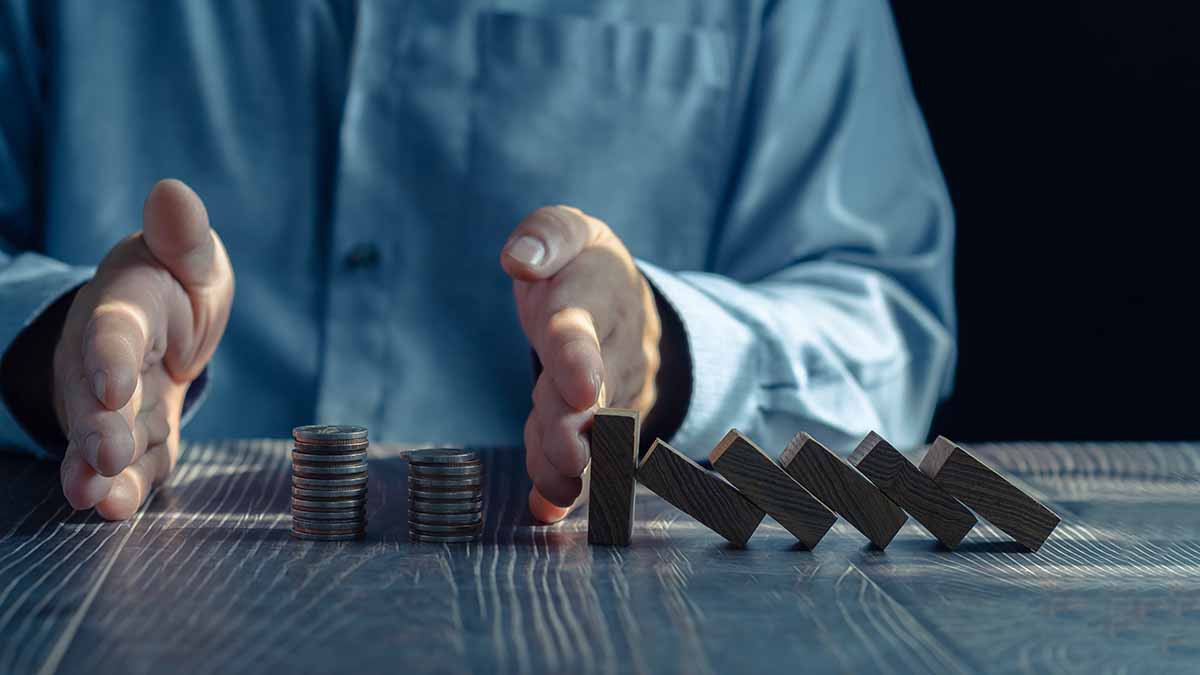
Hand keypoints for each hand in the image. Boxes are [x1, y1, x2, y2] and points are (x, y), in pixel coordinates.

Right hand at [54, 179, 233, 519]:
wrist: (165, 325)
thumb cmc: (176, 283)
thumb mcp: (188, 256)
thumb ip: (182, 236)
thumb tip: (172, 192)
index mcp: (125, 307)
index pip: (113, 330)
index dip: (109, 356)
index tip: (111, 383)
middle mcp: (106, 361)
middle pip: (97, 398)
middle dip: (99, 429)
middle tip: (104, 458)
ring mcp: (114, 405)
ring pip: (105, 441)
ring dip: (101, 473)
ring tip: (100, 502)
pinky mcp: (134, 438)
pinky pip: (131, 466)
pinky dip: (127, 489)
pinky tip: (119, 510)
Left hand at [501, 206, 660, 522]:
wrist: (625, 300)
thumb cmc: (582, 266)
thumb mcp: (569, 231)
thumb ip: (546, 236)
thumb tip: (519, 260)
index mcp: (597, 297)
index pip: (583, 329)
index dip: (579, 359)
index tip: (579, 388)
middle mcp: (616, 350)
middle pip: (595, 394)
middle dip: (578, 426)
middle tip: (567, 458)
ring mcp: (618, 391)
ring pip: (594, 432)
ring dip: (574, 461)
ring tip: (556, 488)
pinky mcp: (608, 424)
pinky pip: (588, 453)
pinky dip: (567, 483)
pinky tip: (547, 507)